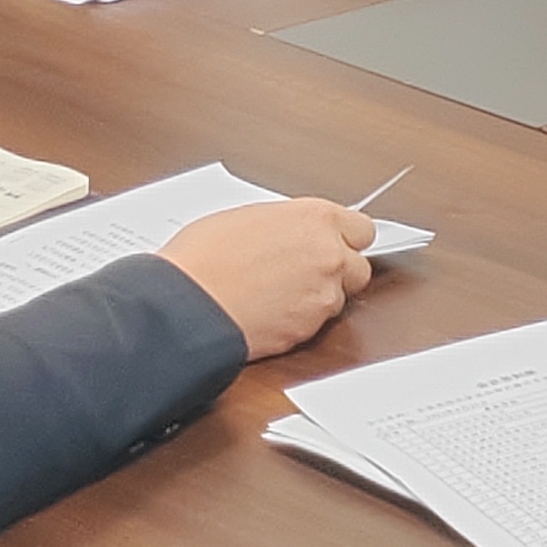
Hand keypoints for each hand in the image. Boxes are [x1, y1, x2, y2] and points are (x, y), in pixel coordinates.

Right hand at [160, 199, 375, 360]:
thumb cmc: (202, 259)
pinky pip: (316, 326)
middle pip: (359, 267)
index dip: (344, 240)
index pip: (361, 228)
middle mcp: (329, 254)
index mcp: (315, 217)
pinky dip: (299, 322)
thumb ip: (286, 225)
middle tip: (307, 274)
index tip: (334, 245)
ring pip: (339, 300)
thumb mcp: (248, 218)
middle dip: (339, 272)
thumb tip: (291, 233)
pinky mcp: (308, 330)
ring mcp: (322, 294)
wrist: (184, 305)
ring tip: (278, 297)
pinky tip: (271, 315)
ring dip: (318, 299)